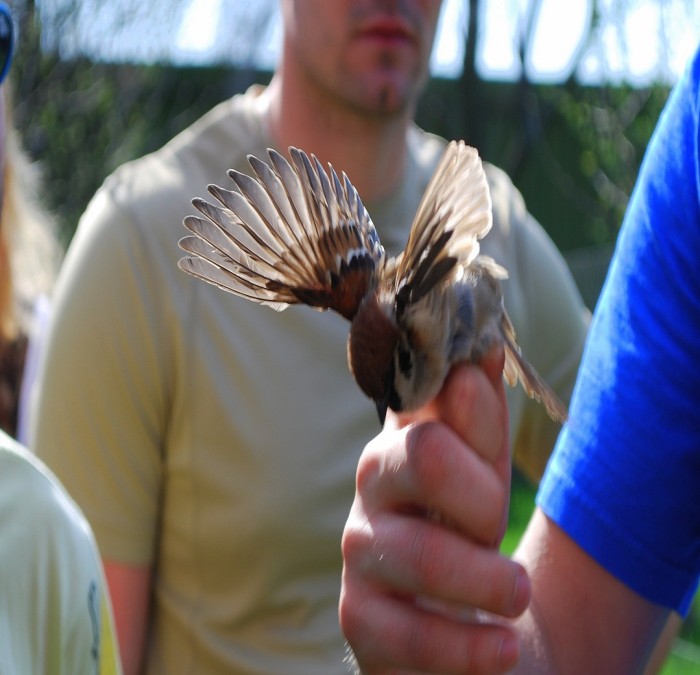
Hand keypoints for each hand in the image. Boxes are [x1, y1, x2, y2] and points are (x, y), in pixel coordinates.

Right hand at [339, 348, 530, 673]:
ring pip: (424, 553)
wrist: (457, 617)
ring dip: (488, 580)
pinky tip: (503, 647)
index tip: (493, 448)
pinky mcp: (360, 618)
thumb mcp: (485, 470)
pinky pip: (413, 635)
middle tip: (498, 529)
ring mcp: (360, 549)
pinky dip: (472, 647)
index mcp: (403, 437)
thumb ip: (481, 416)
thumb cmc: (468, 528)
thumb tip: (482, 347)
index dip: (476, 415)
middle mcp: (372, 482)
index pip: (430, 394)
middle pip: (425, 457)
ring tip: (517, 594)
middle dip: (483, 499)